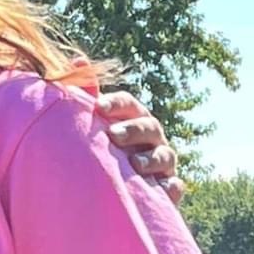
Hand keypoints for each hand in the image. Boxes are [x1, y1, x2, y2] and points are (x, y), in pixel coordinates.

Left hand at [95, 91, 184, 206]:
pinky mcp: (166, 189)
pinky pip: (173, 187)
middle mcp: (151, 138)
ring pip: (164, 156)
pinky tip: (160, 189)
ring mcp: (162, 163)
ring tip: (134, 162)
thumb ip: (84, 96)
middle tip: (113, 135)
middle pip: (149, 127)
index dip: (116, 103)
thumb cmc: (98, 151)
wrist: (111, 192)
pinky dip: (169, 188)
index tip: (98, 106)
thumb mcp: (91, 126)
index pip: (128, 105)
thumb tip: (79, 61)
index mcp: (132, 119)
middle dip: (133, 129)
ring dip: (151, 158)